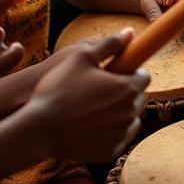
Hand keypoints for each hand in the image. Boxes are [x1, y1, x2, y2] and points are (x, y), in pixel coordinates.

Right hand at [30, 29, 149, 162]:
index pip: (144, 75)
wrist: (39, 129)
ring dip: (120, 111)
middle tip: (102, 89)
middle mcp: (131, 112)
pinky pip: (119, 137)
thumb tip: (129, 32)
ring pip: (131, 118)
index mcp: (128, 88)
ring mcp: (122, 134)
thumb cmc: (58, 89)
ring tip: (95, 107)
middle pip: (139, 98)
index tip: (115, 72)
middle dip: (126, 91)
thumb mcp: (80, 56)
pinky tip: (91, 124)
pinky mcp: (111, 151)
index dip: (130, 71)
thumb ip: (109, 44)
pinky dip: (110, 131)